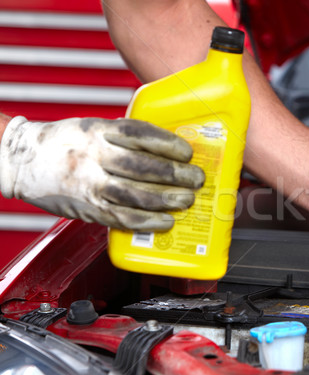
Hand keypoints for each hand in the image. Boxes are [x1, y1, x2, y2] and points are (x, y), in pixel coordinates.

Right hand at [0, 116, 203, 230]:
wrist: (21, 162)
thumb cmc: (63, 143)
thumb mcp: (91, 127)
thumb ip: (123, 137)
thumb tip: (166, 149)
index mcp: (97, 132)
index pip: (138, 134)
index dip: (167, 143)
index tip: (187, 152)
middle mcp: (94, 157)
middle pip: (142, 167)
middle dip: (175, 175)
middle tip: (196, 179)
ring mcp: (90, 185)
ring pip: (136, 195)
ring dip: (166, 200)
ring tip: (186, 200)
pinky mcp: (88, 209)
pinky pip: (122, 218)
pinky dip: (148, 222)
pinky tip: (166, 221)